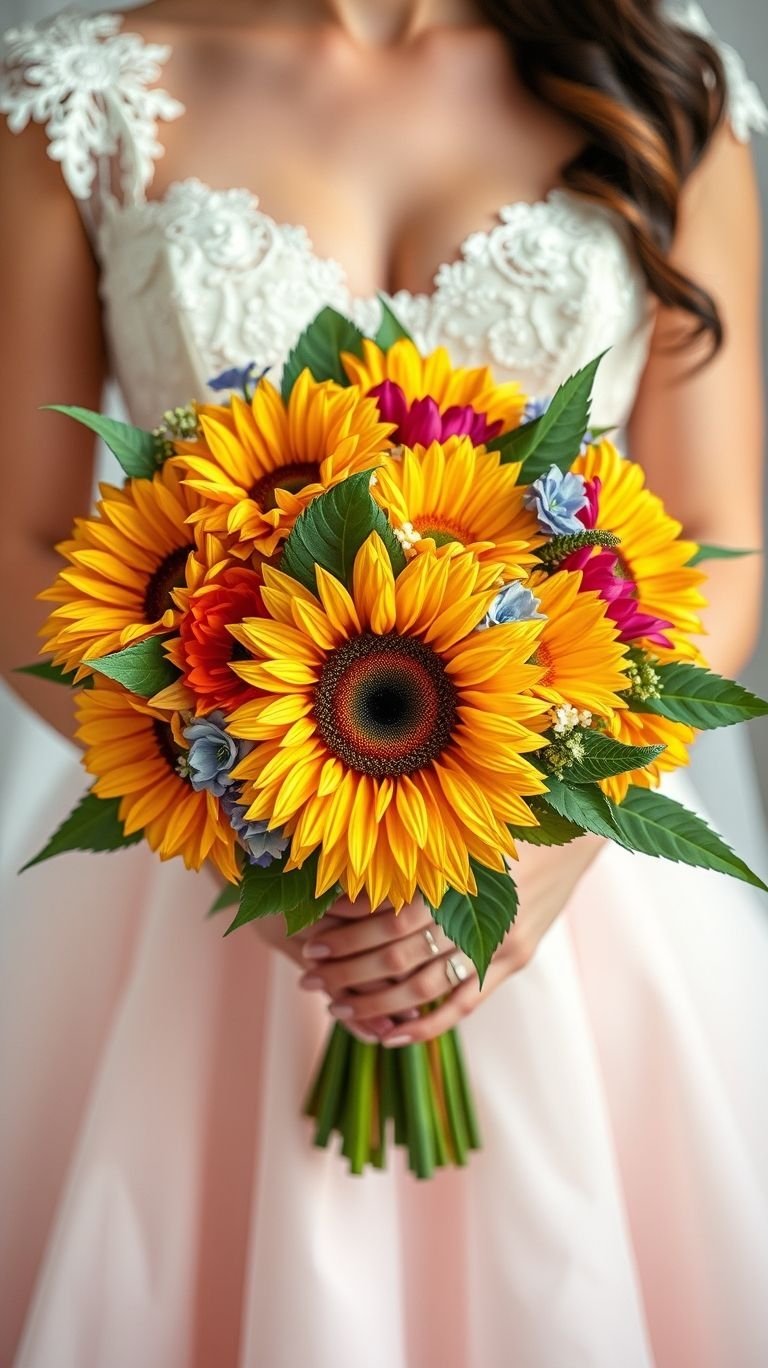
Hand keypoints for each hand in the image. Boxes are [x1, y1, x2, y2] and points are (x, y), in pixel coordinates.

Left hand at [297, 834, 604, 1043]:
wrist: (573, 837)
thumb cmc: (505, 825)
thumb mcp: (462, 834)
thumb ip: (417, 861)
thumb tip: (350, 883)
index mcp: (460, 875)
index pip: (392, 916)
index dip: (350, 933)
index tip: (313, 943)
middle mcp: (480, 913)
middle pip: (401, 955)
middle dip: (349, 970)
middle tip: (310, 980)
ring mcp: (501, 943)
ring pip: (427, 987)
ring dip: (377, 1002)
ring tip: (339, 1008)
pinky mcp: (516, 961)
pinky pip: (464, 1004)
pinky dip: (425, 1025)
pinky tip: (389, 1035)